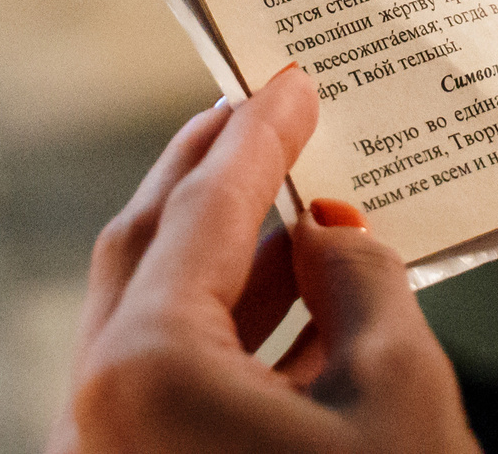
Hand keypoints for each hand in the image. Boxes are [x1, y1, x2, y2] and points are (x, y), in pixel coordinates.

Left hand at [55, 66, 475, 453]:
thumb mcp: (400, 390)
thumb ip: (361, 283)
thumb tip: (333, 236)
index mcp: (145, 372)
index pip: (203, 214)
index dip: (258, 136)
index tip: (291, 83)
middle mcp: (97, 415)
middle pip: (149, 253)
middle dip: (212, 176)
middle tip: (258, 112)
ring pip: (157, 326)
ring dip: (227, 261)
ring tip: (292, 202)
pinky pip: (171, 390)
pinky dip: (230, 339)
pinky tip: (300, 304)